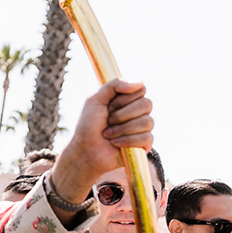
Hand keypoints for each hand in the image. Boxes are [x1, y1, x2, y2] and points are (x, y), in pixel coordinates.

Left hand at [50, 78, 153, 205]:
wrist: (84, 150)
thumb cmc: (87, 126)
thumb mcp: (95, 100)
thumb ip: (114, 86)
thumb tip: (140, 82)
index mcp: (127, 100)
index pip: (141, 90)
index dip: (124, 98)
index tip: (109, 106)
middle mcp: (137, 112)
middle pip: (147, 104)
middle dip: (122, 115)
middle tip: (107, 121)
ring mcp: (142, 128)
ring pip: (147, 122)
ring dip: (122, 129)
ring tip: (108, 134)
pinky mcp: (144, 144)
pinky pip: (147, 138)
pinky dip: (127, 141)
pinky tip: (115, 144)